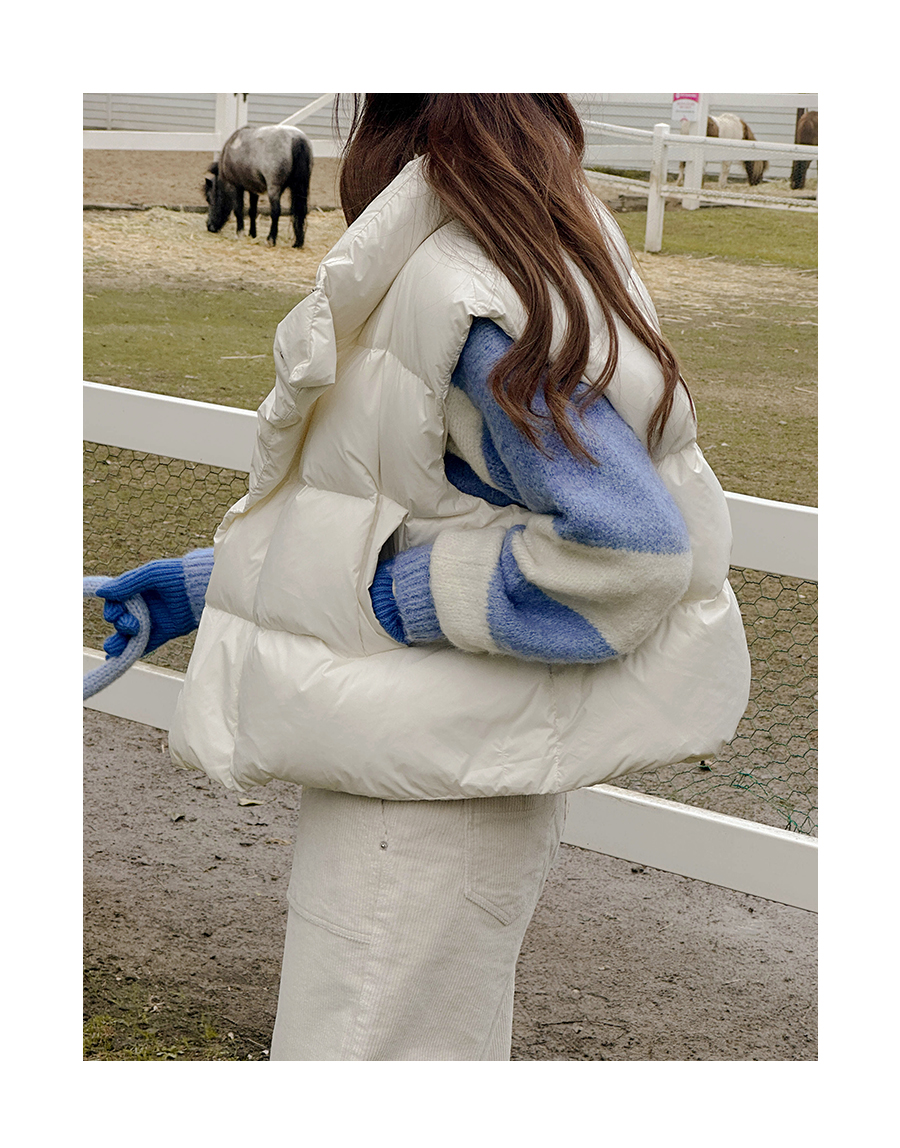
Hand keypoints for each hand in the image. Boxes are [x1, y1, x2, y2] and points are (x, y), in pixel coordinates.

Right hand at [97, 549, 212, 657]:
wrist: (202, 589)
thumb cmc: (177, 575)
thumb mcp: (150, 575)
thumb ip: (127, 584)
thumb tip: (102, 592)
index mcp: (136, 591)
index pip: (115, 603)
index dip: (112, 610)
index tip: (116, 613)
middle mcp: (142, 607)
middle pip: (120, 620)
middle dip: (120, 625)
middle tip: (130, 625)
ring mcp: (152, 621)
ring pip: (129, 635)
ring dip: (119, 642)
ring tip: (114, 649)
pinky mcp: (164, 633)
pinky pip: (145, 645)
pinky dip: (132, 652)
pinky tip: (118, 659)